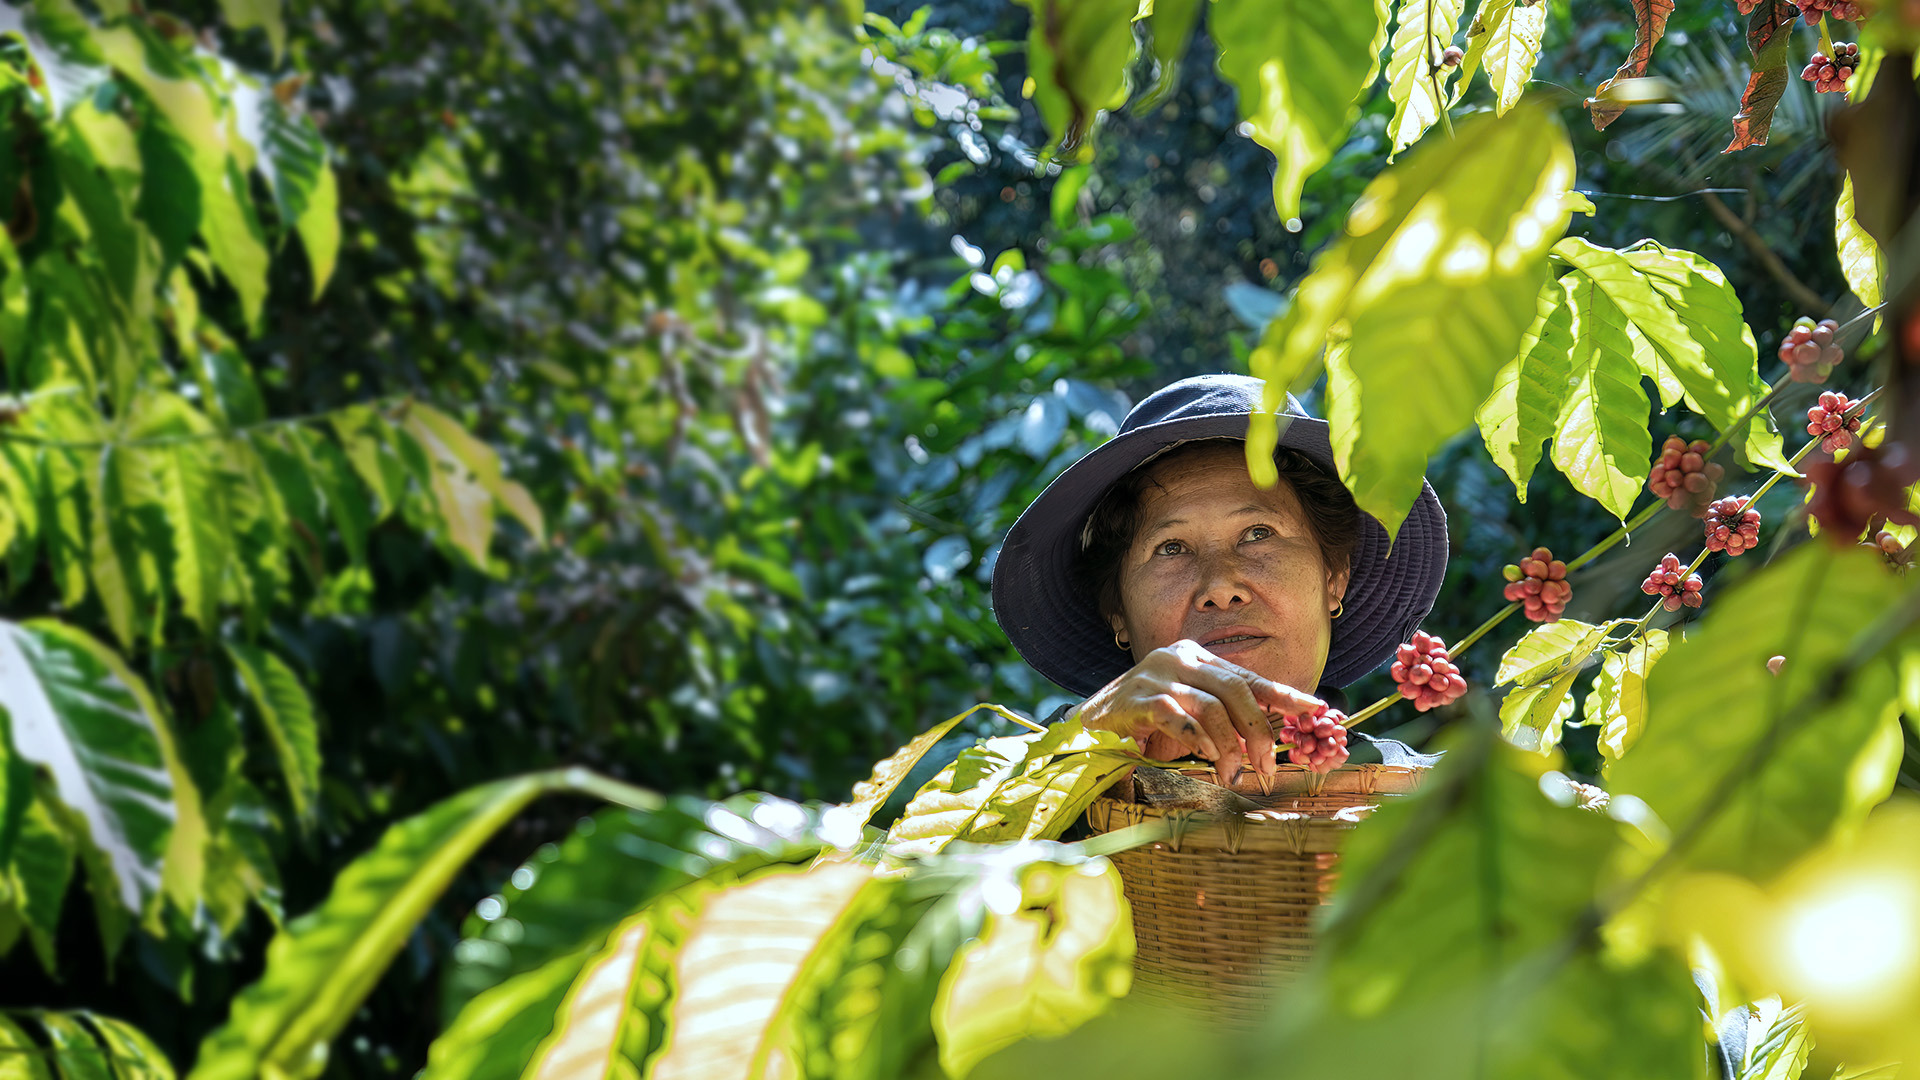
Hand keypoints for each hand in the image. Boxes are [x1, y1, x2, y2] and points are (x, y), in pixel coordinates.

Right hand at [1072, 639, 1324, 785]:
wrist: (1092, 726)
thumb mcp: (1194, 717)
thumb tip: (1272, 739)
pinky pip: (1176, 717)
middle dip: (1258, 732)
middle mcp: (1179, 658)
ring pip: (1210, 707)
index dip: (1284, 695)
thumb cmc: (1149, 724)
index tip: (1316, 709)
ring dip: (1229, 746)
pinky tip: (1206, 756)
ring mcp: (1155, 675)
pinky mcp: (1135, 698)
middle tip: (1268, 767)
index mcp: (1198, 659)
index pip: (1249, 678)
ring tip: (1233, 774)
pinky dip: (1197, 738)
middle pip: (1235, 691)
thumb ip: (1226, 717)